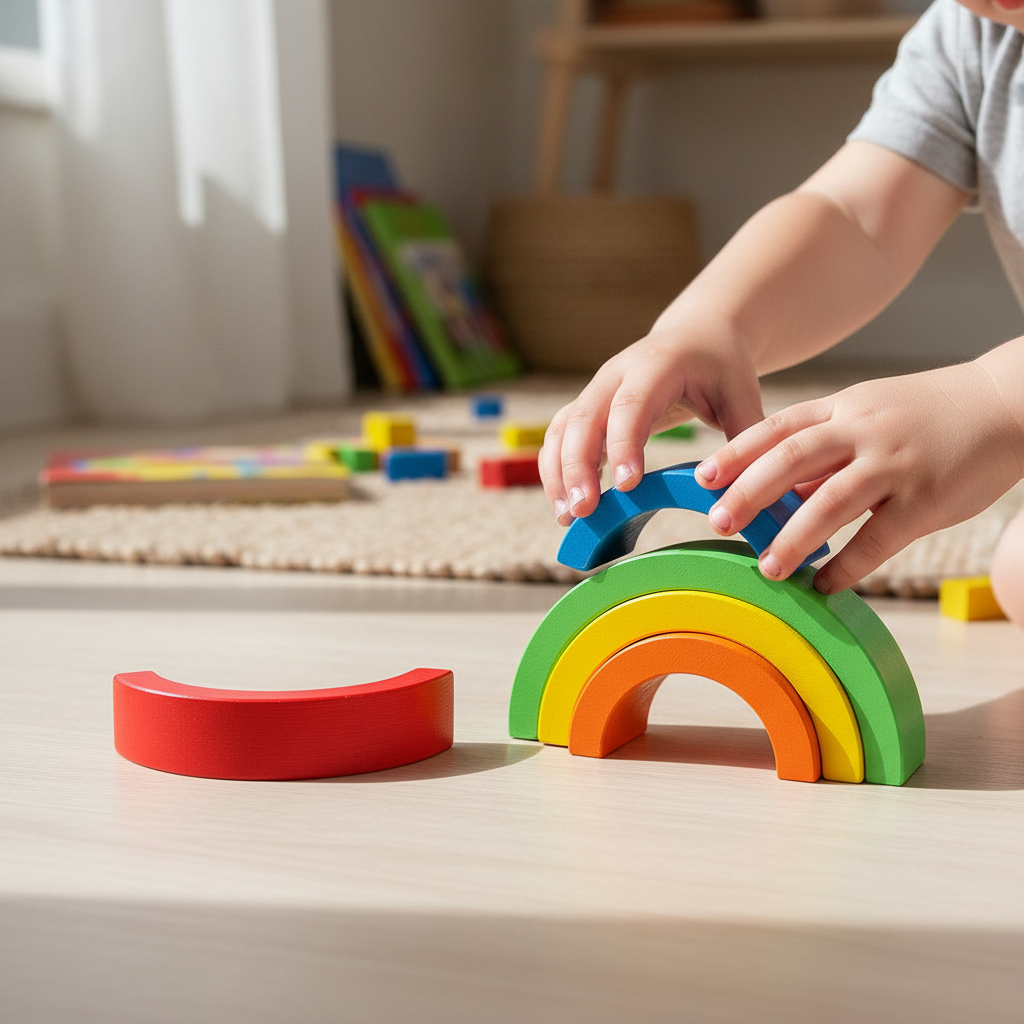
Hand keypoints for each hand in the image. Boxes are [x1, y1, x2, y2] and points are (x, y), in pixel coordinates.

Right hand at [540, 324, 764, 525]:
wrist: (696, 334)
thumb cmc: (721, 366)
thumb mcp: (741, 395)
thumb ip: (744, 440)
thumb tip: (745, 492)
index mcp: (657, 365)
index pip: (632, 405)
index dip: (625, 443)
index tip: (626, 485)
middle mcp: (616, 375)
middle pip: (584, 418)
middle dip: (577, 466)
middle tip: (583, 511)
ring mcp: (595, 390)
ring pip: (562, 429)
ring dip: (558, 473)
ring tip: (567, 518)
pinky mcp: (586, 408)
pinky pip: (559, 437)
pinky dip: (555, 471)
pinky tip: (566, 507)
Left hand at [694, 361, 1023, 592]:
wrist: (1007, 404)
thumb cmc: (926, 414)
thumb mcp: (868, 413)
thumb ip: (823, 446)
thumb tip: (773, 489)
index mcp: (843, 407)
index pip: (777, 427)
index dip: (736, 452)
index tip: (702, 477)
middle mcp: (863, 430)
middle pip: (791, 459)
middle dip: (748, 492)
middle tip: (718, 522)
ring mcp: (895, 464)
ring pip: (830, 501)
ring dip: (792, 537)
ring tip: (766, 567)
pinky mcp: (926, 500)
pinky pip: (878, 540)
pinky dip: (847, 567)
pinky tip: (823, 585)